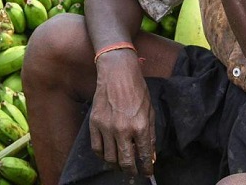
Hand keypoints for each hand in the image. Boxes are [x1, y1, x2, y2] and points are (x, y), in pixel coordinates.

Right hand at [89, 54, 155, 175]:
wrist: (117, 72)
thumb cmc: (137, 89)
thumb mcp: (150, 110)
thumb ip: (151, 134)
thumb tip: (151, 154)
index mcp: (140, 126)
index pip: (144, 155)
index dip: (146, 168)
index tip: (147, 173)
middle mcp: (123, 129)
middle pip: (126, 162)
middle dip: (131, 171)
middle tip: (134, 173)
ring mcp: (107, 127)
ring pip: (110, 159)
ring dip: (116, 165)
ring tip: (121, 165)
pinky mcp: (95, 123)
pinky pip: (96, 148)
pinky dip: (102, 156)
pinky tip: (108, 155)